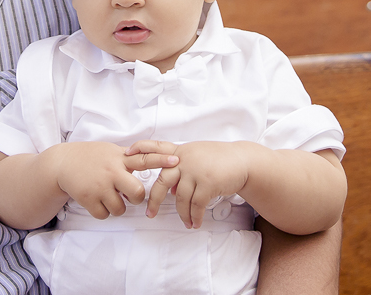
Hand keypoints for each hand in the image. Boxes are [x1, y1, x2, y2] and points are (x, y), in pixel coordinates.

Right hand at [49, 142, 177, 219]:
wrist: (61, 163)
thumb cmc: (89, 156)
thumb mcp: (109, 151)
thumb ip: (127, 157)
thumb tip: (149, 158)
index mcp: (119, 158)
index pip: (144, 158)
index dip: (162, 160)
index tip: (177, 160)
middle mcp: (111, 171)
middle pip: (137, 193)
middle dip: (136, 199)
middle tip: (128, 195)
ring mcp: (99, 186)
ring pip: (121, 209)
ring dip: (117, 207)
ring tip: (107, 196)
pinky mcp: (88, 198)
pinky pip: (105, 215)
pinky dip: (103, 211)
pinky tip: (97, 200)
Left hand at [126, 140, 251, 228]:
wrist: (243, 161)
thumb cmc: (219, 159)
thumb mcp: (197, 157)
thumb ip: (182, 169)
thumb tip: (172, 189)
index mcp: (180, 151)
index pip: (155, 147)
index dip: (140, 149)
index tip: (127, 154)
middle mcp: (184, 159)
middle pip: (162, 181)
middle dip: (154, 200)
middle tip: (149, 214)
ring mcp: (195, 170)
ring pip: (180, 198)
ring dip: (182, 214)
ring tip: (186, 223)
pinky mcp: (207, 182)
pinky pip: (196, 205)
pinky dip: (195, 216)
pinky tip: (195, 223)